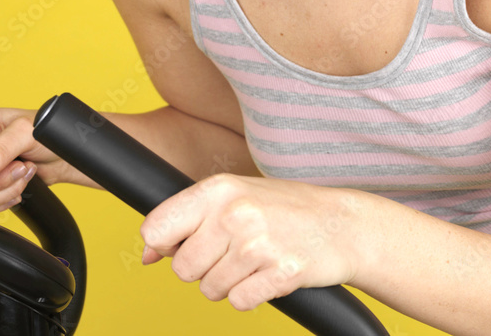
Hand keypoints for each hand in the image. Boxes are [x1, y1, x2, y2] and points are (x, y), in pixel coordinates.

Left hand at [139, 174, 367, 309]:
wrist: (344, 224)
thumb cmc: (287, 209)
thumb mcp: (236, 197)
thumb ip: (190, 219)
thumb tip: (146, 256)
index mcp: (219, 189)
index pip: (157, 228)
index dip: (165, 246)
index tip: (185, 244)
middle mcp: (235, 213)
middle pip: (182, 268)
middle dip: (203, 269)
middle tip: (233, 253)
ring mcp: (258, 244)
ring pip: (209, 290)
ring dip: (230, 284)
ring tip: (256, 261)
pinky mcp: (279, 272)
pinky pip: (238, 302)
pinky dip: (251, 296)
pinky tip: (269, 274)